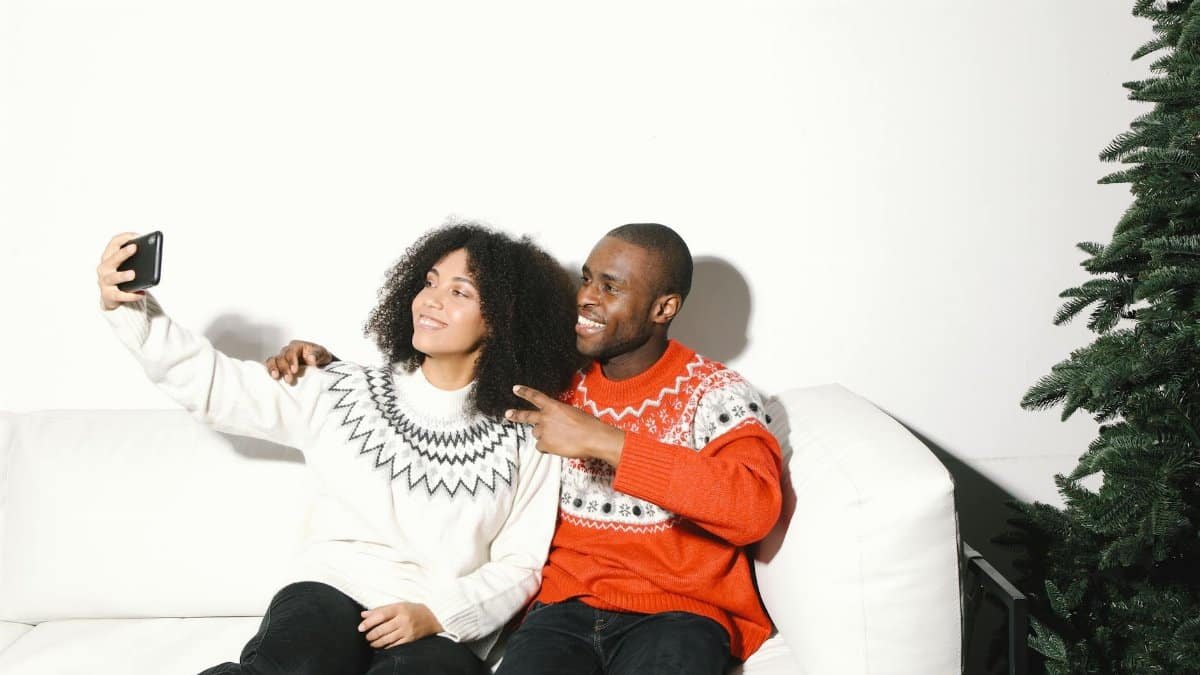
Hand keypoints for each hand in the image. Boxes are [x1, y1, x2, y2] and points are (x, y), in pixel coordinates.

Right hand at [97, 232, 145, 309]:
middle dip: (123, 253)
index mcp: (108, 257)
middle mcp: (104, 268)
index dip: (124, 237)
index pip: (113, 243)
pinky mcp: (109, 295)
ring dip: (123, 275)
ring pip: (113, 277)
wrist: (111, 297)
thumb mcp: (125, 266)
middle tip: (134, 248)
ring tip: (133, 274)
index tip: (137, 236)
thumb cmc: (121, 277)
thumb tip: (152, 252)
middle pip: (113, 259)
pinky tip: (141, 293)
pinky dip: (131, 295)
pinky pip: (120, 295)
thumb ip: (134, 259)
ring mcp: (104, 282)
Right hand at [264, 340, 333, 384]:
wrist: (319, 365)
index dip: (291, 361)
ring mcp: (282, 359)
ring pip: (272, 361)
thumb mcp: (322, 354)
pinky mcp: (279, 367)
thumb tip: (311, 358)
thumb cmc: (319, 357)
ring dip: (273, 369)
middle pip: (281, 357)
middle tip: (289, 379)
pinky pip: (271, 367)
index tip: (295, 370)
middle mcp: (287, 351)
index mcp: (297, 346)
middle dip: (284, 368)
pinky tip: (271, 378)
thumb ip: (317, 354)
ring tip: (276, 377)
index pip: (291, 352)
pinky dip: (269, 372)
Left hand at [358, 602, 442, 648]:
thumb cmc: (412, 610)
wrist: (433, 617)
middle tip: (366, 636)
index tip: (360, 627)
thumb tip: (363, 615)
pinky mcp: (410, 639)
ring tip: (372, 641)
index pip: (380, 615)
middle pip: (382, 629)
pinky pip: (394, 645)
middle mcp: (403, 619)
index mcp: (399, 608)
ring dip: (376, 642)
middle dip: (371, 635)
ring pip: (386, 639)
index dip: (368, 622)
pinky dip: (385, 646)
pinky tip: (382, 645)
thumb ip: (380, 610)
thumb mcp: (398, 605)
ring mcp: (407, 630)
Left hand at [505, 385, 625, 464]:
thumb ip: (559, 416)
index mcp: (553, 406)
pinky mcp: (544, 444)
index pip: (535, 397)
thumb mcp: (572, 413)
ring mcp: (543, 431)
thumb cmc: (588, 425)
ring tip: (560, 439)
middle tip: (508, 414)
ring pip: (537, 434)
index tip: (515, 389)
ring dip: (544, 436)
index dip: (524, 392)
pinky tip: (559, 447)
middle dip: (516, 415)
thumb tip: (556, 425)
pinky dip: (548, 448)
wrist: (593, 437)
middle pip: (527, 416)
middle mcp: (545, 417)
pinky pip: (541, 447)